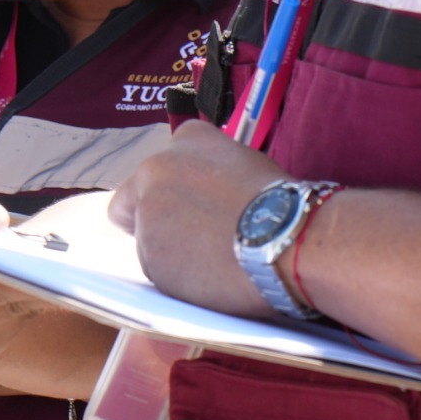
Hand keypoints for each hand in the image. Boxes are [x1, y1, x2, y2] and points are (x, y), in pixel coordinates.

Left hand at [109, 121, 285, 316]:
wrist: (286, 238)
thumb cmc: (280, 204)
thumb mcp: (245, 165)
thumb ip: (209, 173)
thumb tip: (200, 198)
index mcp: (185, 142)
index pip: (157, 165)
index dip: (165, 192)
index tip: (182, 208)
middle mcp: (155, 171)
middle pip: (133, 203)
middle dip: (156, 222)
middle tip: (192, 240)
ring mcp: (148, 214)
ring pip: (148, 241)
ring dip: (172, 252)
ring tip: (217, 258)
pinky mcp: (149, 256)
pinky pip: (158, 271)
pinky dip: (179, 278)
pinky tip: (212, 275)